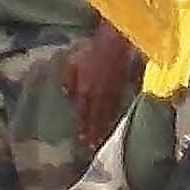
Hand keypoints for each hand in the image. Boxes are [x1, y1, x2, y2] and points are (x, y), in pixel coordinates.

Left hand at [64, 20, 136, 148]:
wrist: (116, 41)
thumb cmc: (93, 49)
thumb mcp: (72, 61)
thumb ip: (68, 79)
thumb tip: (66, 94)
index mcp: (83, 90)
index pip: (82, 114)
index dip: (82, 127)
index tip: (82, 140)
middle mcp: (97, 97)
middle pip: (95, 119)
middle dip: (93, 133)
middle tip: (92, 148)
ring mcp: (111, 94)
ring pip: (106, 116)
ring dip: (103, 130)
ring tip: (101, 142)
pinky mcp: (123, 89)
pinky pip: (117, 108)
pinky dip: (114, 118)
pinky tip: (114, 123)